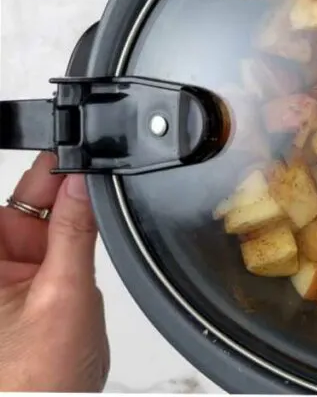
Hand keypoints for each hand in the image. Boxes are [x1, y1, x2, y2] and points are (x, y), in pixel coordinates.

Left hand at [0, 152, 109, 390]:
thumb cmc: (34, 382)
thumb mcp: (64, 295)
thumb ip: (75, 232)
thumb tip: (82, 182)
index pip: (11, 197)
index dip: (44, 173)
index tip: (75, 155)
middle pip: (24, 205)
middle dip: (60, 191)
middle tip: (94, 178)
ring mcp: (9, 280)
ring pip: (44, 226)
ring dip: (71, 222)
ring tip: (96, 226)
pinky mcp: (29, 293)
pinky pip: (55, 253)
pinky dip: (76, 247)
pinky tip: (89, 254)